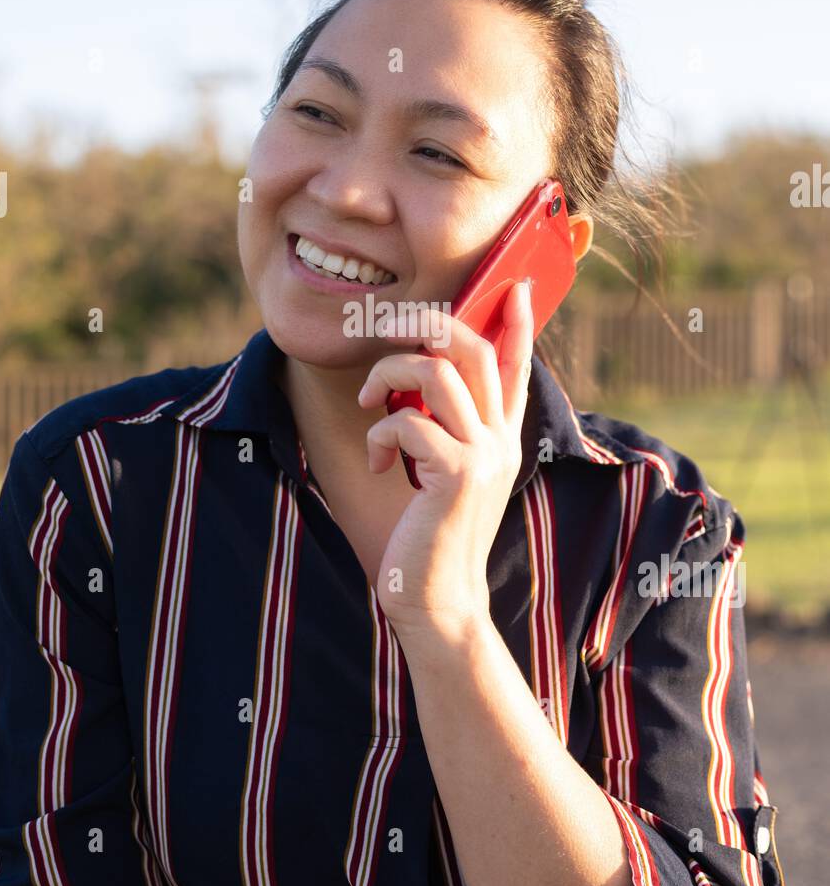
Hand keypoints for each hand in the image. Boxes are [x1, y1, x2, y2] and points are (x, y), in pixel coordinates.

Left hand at [356, 279, 535, 638]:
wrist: (438, 600)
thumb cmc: (432, 535)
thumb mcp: (448, 473)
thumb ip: (448, 429)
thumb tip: (423, 377)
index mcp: (502, 435)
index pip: (516, 364)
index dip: (515, 321)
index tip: (512, 285)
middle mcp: (501, 438)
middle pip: (472, 347)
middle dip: (420, 327)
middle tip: (385, 336)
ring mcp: (483, 454)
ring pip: (435, 371)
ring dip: (387, 375)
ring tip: (369, 403)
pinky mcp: (456, 474)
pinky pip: (408, 420)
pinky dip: (379, 433)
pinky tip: (378, 461)